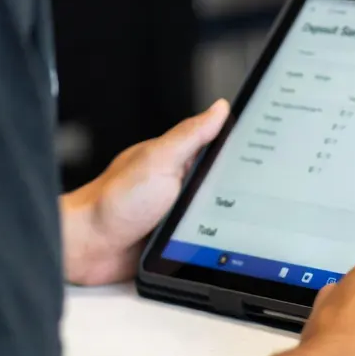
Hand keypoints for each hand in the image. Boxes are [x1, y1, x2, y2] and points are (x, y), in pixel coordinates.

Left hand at [61, 99, 229, 285]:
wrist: (88, 248)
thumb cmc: (114, 199)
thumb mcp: (159, 160)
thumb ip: (190, 135)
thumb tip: (219, 107)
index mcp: (179, 158)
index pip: (221, 146)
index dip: (244, 149)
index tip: (266, 152)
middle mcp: (181, 184)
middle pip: (226, 185)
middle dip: (238, 194)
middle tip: (241, 200)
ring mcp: (179, 214)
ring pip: (219, 216)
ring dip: (223, 224)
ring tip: (219, 227)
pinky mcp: (177, 242)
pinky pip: (205, 242)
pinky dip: (210, 245)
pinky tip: (210, 247)